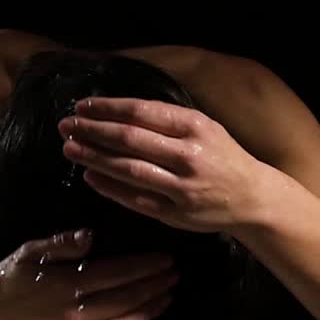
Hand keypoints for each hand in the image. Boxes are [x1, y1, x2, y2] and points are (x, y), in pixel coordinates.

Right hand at [0, 228, 177, 319]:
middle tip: (174, 276)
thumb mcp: (29, 253)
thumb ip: (62, 244)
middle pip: (126, 300)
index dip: (146, 267)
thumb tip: (93, 236)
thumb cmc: (7, 283)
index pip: (118, 274)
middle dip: (154, 287)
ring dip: (149, 313)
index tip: (165, 260)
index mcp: (66, 286)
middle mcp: (74, 317)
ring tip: (167, 299)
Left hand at [58, 97, 266, 232]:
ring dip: (94, 158)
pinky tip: (89, 177)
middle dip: (93, 130)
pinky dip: (109, 187)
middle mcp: (188, 155)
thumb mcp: (205, 127)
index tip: (83, 106)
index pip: (141, 112)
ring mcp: (181, 186)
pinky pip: (135, 198)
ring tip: (70, 148)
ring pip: (128, 169)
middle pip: (129, 139)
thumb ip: (168, 120)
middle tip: (66, 125)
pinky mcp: (175, 213)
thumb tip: (119, 111)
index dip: (107, 108)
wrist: (252, 198)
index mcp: (195, 126)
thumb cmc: (223, 157)